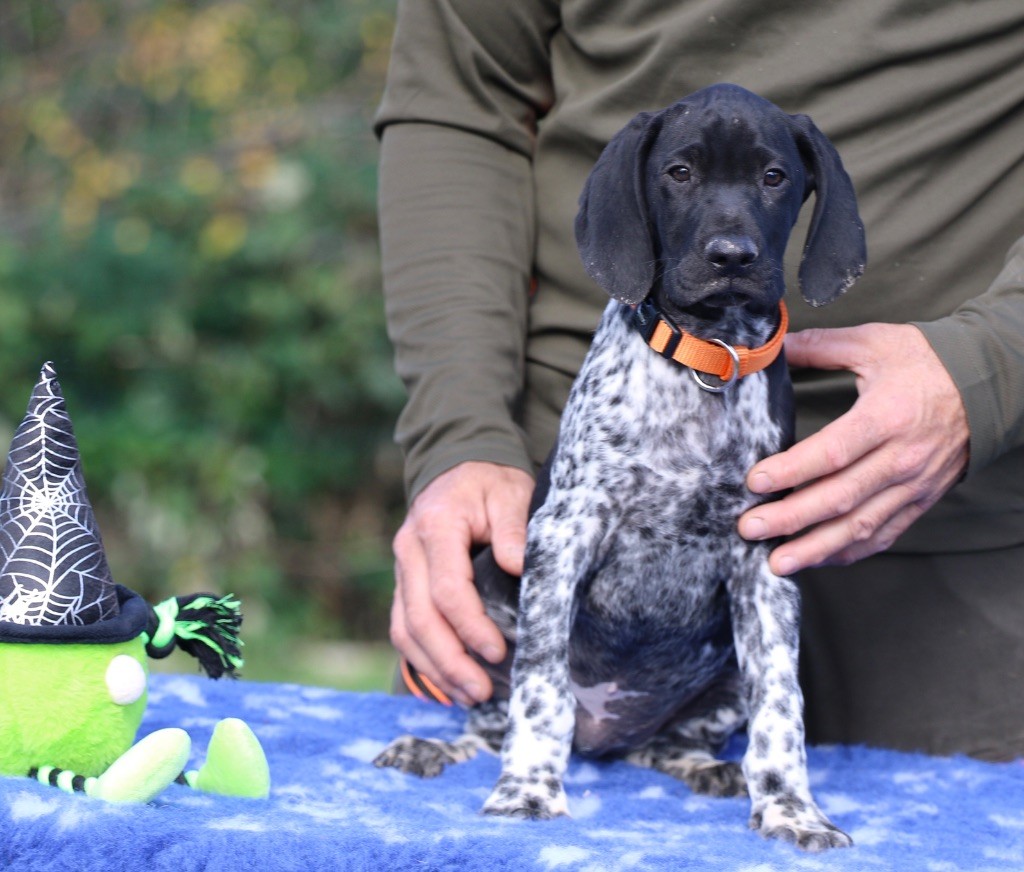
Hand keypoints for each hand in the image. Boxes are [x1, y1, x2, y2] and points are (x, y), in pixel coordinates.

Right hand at [390, 461, 533, 705]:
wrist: (457, 465)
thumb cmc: (489, 483)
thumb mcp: (509, 493)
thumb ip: (514, 529)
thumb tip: (519, 567)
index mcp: (436, 527)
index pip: (447, 589)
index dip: (470, 626)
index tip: (499, 651)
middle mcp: (409, 551)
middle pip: (418, 618)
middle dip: (450, 660)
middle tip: (481, 690)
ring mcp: (401, 569)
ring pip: (404, 630)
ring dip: (434, 668)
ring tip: (469, 696)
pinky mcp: (404, 584)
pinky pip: (404, 628)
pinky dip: (424, 659)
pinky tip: (450, 682)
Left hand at [738, 323, 968, 574]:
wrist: (989, 382)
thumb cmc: (927, 362)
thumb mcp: (874, 342)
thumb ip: (820, 346)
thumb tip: (772, 345)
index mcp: (886, 417)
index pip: (833, 452)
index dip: (791, 470)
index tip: (755, 482)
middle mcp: (901, 458)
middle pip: (840, 497)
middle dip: (790, 518)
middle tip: (749, 528)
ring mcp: (913, 485)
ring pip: (860, 526)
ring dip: (815, 548)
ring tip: (776, 563)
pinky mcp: (921, 501)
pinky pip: (883, 535)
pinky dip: (849, 552)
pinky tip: (817, 559)